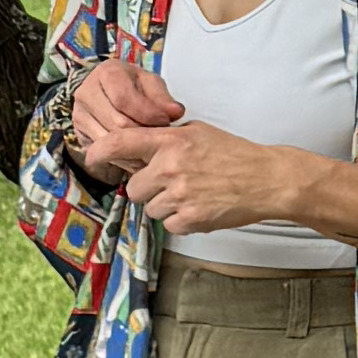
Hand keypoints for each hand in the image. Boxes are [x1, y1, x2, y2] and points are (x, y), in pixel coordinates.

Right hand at [67, 46, 185, 181]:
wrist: (108, 93)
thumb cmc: (133, 86)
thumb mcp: (150, 84)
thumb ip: (162, 97)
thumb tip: (176, 112)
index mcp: (106, 73)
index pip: (124, 98)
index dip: (147, 113)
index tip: (166, 121)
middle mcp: (86, 93)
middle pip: (116, 122)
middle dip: (143, 133)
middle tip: (161, 138)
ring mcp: (79, 115)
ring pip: (109, 142)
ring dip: (134, 149)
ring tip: (153, 148)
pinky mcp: (80, 135)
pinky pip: (103, 153)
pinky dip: (124, 158)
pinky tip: (138, 156)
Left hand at [115, 110, 307, 241]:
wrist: (266, 179)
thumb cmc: (234, 154)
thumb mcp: (198, 132)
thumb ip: (167, 138)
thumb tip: (136, 146)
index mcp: (172, 141)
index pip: (122, 142)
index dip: (101, 150)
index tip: (90, 154)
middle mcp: (171, 167)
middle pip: (134, 187)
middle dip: (147, 188)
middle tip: (171, 182)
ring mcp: (179, 195)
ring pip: (150, 208)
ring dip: (165, 205)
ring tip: (192, 194)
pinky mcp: (190, 219)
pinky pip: (168, 224)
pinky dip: (180, 220)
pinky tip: (200, 206)